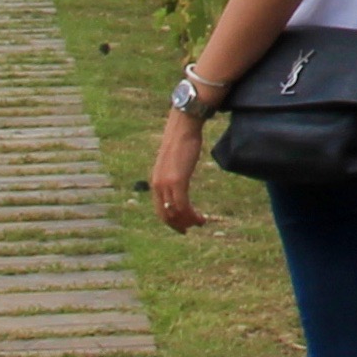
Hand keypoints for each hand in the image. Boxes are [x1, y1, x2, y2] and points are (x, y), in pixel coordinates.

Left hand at [150, 107, 210, 230]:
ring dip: (188, 221)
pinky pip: (183, 205)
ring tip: (200, 222)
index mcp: (156, 181)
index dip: (170, 222)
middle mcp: (157, 185)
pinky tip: (201, 217)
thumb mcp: (174, 161)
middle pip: (165, 214)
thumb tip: (179, 179)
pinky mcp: (177, 180)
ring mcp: (166, 183)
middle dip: (179, 225)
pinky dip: (191, 215)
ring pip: (175, 212)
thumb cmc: (181, 141)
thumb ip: (173, 172)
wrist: (182, 128)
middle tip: (192, 228)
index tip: (182, 228)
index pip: (160, 209)